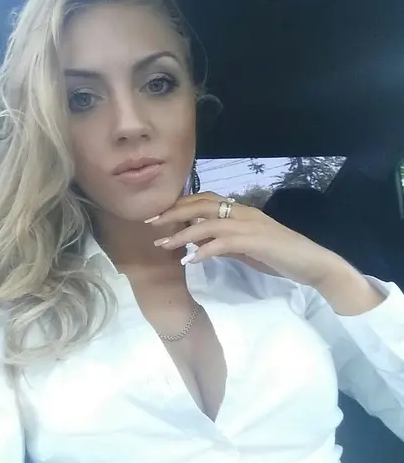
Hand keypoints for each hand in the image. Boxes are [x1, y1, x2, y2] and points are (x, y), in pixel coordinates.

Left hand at [147, 191, 344, 289]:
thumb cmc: (279, 254)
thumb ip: (223, 240)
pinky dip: (204, 250)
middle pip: (201, 205)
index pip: (205, 199)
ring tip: (162, 244)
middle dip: (173, 213)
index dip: (180, 204)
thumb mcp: (246, 245)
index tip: (159, 214)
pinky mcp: (255, 241)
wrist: (311, 262)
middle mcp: (242, 212)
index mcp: (240, 210)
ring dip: (182, 234)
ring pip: (207, 223)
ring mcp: (249, 225)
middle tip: (151, 223)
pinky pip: (223, 243)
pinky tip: (190, 260)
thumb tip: (197, 241)